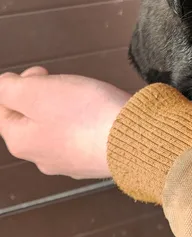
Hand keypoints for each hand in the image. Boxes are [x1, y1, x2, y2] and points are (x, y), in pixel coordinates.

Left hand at [0, 67, 130, 178]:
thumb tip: (2, 85)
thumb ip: (8, 87)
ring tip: (83, 95)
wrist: (132, 138)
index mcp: (21, 141)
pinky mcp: (94, 162)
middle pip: (29, 120)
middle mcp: (41, 158)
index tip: (40, 73)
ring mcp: (70, 163)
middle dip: (40, 96)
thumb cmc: (84, 114)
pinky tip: (97, 112)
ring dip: (63, 108)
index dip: (15, 85)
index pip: (1, 111)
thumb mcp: (36, 91)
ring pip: (56, 128)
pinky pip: (80, 137)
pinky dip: (84, 122)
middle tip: (61, 81)